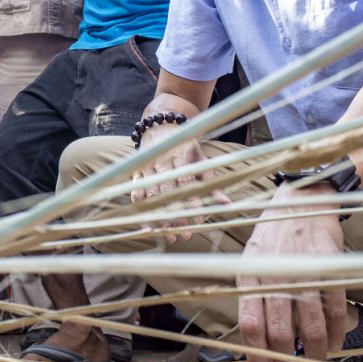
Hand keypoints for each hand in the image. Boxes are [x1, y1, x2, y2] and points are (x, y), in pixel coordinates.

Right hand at [129, 128, 225, 242]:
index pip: (186, 184)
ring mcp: (148, 166)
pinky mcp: (137, 170)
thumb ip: (211, 181)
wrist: (160, 127)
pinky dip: (141, 208)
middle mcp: (163, 162)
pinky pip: (136, 191)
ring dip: (158, 216)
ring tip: (167, 233)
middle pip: (167, 192)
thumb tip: (226, 203)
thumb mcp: (201, 159)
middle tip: (182, 234)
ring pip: (151, 194)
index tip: (197, 221)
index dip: (191, 204)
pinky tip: (147, 222)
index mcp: (182, 157)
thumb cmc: (184, 146)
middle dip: (175, 215)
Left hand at [237, 184, 346, 361]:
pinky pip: (334, 312)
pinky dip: (336, 334)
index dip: (255, 355)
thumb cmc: (273, 236)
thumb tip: (254, 337)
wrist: (302, 202)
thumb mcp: (250, 260)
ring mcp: (303, 274)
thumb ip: (251, 294)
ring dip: (313, 352)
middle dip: (283, 360)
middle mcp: (274, 277)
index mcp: (249, 275)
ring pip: (310, 327)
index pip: (250, 325)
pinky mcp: (329, 271)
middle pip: (279, 332)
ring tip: (313, 361)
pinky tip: (334, 344)